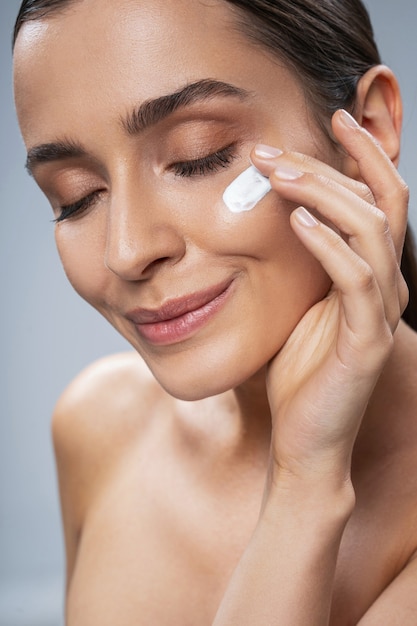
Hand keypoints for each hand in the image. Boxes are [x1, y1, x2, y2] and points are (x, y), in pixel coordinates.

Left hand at [251, 109, 408, 488]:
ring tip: (276, 173)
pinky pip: (356, 280)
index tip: (328, 118)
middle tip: (273, 147)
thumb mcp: (297, 305)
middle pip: (376, 202)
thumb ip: (301, 261)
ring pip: (371, 231)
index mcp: (368, 274)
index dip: (361, 155)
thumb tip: (279, 213)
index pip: (378, 199)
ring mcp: (380, 313)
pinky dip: (329, 245)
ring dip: (324, 194)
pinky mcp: (367, 341)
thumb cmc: (298, 373)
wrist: (304, 439)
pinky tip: (297, 222)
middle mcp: (384, 286)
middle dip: (328, 165)